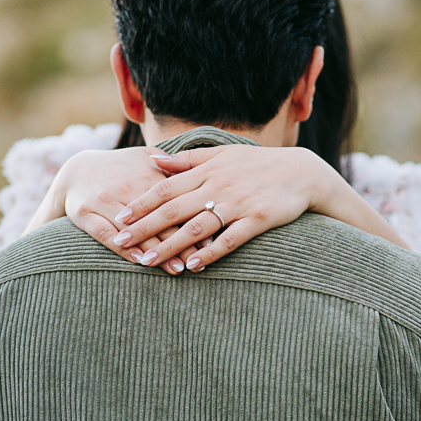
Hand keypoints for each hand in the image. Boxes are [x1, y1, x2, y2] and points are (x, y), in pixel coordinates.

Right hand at [52, 147, 204, 275]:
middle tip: (198, 261)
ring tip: (177, 269)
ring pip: (135, 230)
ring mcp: (106, 200)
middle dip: (180, 242)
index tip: (211, 238)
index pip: (174, 201)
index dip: (193, 220)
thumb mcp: (144, 158)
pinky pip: (106, 235)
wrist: (76, 170)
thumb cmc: (119, 167)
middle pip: (158, 219)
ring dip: (157, 251)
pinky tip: (140, 262)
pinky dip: (123, 249)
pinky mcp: (86, 213)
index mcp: (146, 173)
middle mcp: (127, 187)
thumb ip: (171, 165)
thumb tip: (202, 173)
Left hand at [110, 145, 322, 270]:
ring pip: (197, 226)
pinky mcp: (258, 219)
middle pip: (175, 208)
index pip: (166, 187)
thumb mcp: (221, 154)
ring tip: (148, 261)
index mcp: (207, 170)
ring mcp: (238, 203)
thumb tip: (152, 160)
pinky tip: (194, 265)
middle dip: (145, 226)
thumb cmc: (256, 164)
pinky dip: (212, 252)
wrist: (301, 172)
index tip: (119, 218)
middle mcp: (218, 185)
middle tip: (120, 242)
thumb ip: (186, 160)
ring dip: (170, 245)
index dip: (141, 203)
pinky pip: (230, 238)